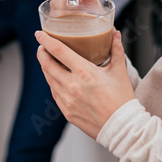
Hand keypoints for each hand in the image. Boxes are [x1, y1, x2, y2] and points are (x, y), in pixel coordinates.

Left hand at [35, 0, 135, 139]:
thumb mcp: (120, 71)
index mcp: (84, 72)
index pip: (58, 51)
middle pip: (47, 64)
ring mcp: (67, 100)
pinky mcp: (66, 112)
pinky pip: (54, 93)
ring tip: (49, 61)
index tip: (39, 34)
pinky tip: (57, 80)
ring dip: (46, 68)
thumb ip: (116, 50)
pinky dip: (53, 83)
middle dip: (42, 53)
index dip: (45, 40)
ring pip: (49, 79)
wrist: (122, 128)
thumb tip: (115, 34)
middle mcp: (72, 85)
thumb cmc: (122, 100)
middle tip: (42, 46)